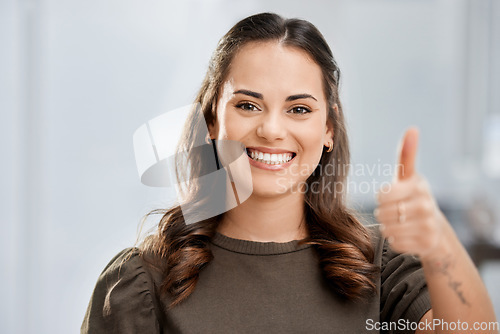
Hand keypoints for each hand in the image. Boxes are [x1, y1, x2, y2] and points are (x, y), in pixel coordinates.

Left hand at [374, 127, 447, 259]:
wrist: (434, 227)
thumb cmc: (414, 196)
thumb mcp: (409, 176)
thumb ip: (407, 154)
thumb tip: (412, 128)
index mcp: (418, 186)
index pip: (383, 195)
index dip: (381, 198)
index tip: (389, 197)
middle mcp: (426, 205)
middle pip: (383, 214)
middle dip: (383, 214)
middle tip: (394, 212)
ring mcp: (427, 226)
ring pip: (388, 229)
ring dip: (387, 227)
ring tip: (399, 223)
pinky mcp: (425, 244)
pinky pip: (395, 243)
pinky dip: (395, 240)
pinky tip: (405, 235)